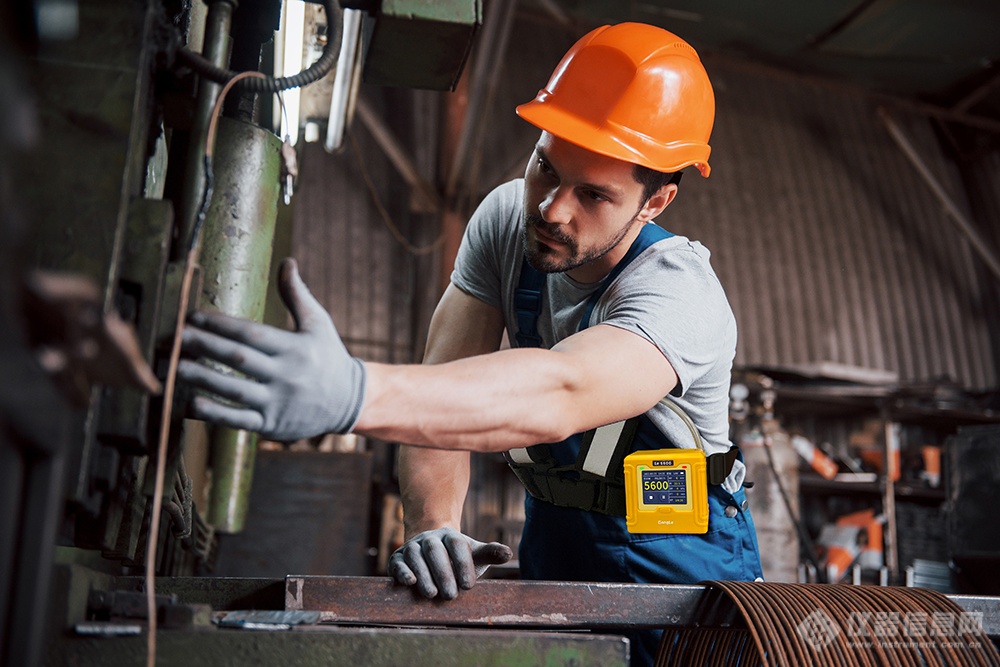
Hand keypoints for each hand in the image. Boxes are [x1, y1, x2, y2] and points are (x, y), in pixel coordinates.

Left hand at [178, 258, 365, 440]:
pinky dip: (214, 412)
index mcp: (295, 348)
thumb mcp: (319, 324)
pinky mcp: (272, 425)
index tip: (192, 315)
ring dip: (201, 378)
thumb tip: (287, 262)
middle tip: (173, 336)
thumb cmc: (328, 357)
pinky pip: (238, 420)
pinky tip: (190, 402)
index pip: (251, 333)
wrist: (349, 402)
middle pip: (238, 359)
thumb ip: (298, 295)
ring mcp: (278, 402)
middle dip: (204, 346)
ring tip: (174, 366)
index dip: (220, 324)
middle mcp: (286, 375)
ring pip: (234, 390)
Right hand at [387, 528, 512, 598]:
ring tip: (432, 594)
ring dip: (423, 575)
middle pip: (435, 551)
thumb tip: (508, 553)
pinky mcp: (398, 558)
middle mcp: (430, 539)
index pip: (458, 545)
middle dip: (443, 573)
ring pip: (416, 556)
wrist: (430, 547)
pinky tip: (409, 583)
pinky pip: (397, 562)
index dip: (463, 564)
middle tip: (451, 595)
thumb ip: (489, 553)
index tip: (469, 585)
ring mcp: (412, 546)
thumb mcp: (473, 554)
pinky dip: (402, 571)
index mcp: (451, 536)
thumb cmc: (456, 557)